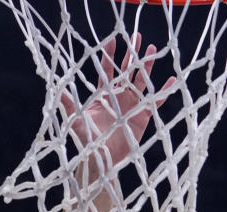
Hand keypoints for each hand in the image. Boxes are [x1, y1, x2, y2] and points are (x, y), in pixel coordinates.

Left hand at [62, 34, 174, 170]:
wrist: (101, 160)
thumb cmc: (87, 141)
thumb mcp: (76, 120)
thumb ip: (68, 103)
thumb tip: (54, 88)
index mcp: (103, 96)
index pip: (107, 71)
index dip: (109, 56)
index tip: (112, 40)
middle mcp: (118, 98)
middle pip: (126, 72)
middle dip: (131, 55)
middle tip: (136, 36)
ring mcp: (131, 106)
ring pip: (140, 82)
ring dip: (146, 67)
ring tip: (151, 50)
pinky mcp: (142, 117)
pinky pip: (155, 102)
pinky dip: (163, 92)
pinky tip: (171, 80)